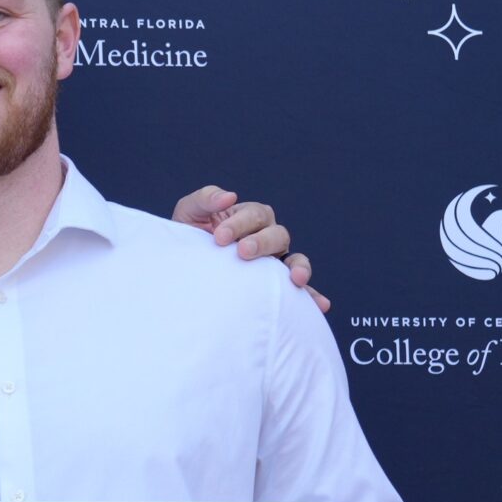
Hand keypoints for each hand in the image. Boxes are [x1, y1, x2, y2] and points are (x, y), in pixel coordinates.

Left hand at [170, 187, 328, 312]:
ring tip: (296, 278)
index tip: (218, 237)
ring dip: (298, 267)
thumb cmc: (187, 236)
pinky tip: (321, 305)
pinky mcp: (273, 285)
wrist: (180, 269)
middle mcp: (265, 237)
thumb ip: (206, 199)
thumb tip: (229, 196)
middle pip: (277, 234)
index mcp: (248, 218)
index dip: (239, 224)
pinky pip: (297, 290)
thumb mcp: (189, 212)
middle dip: (261, 242)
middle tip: (242, 252)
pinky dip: (311, 296)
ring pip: (294, 259)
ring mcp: (272, 261)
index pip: (255, 215)